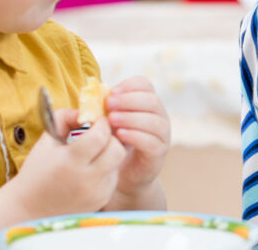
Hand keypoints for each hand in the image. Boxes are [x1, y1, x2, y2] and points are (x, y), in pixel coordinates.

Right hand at [9, 115, 125, 216]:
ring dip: (109, 153)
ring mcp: (95, 192)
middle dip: (111, 138)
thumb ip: (65, 118)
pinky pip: (113, 178)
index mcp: (69, 161)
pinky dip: (107, 169)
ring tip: (93, 153)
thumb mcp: (46, 140)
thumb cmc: (37, 170)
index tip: (97, 121)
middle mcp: (85, 179)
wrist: (30, 208)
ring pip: (117, 163)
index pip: (100, 136)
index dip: (102, 124)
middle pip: (117, 150)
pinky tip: (91, 169)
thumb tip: (86, 110)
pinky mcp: (100, 201)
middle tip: (101, 135)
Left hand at [106, 77, 171, 199]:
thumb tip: (94, 94)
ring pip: (154, 121)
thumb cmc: (114, 143)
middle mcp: (160, 116)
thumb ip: (107, 108)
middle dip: (128, 100)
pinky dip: (135, 136)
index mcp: (148, 104)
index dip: (129, 85)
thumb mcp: (110, 122)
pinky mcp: (159, 153)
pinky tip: (120, 135)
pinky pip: (152, 142)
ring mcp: (163, 135)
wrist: (123, 174)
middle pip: (152, 100)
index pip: (145, 85)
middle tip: (109, 105)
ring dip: (131, 118)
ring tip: (111, 120)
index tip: (111, 92)